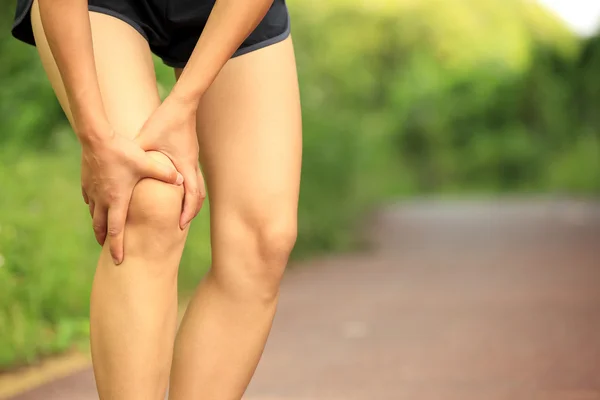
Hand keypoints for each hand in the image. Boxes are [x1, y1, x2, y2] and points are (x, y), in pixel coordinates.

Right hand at [80, 124, 183, 263]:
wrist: (95, 137)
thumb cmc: (123, 151)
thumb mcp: (147, 163)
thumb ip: (165, 173)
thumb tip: (182, 181)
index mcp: (117, 200)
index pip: (117, 231)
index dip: (117, 247)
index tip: (117, 260)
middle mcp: (102, 199)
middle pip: (101, 227)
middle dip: (105, 240)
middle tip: (107, 250)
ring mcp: (92, 191)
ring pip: (93, 214)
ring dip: (98, 224)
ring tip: (102, 231)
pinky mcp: (86, 182)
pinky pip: (90, 199)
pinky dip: (93, 205)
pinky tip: (97, 204)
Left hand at [136, 94, 205, 228]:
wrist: (182, 104)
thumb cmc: (165, 121)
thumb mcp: (146, 140)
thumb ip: (136, 157)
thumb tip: (119, 170)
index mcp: (184, 165)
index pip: (191, 195)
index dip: (187, 212)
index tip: (180, 225)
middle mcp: (191, 165)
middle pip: (199, 196)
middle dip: (190, 212)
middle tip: (180, 225)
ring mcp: (192, 160)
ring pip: (198, 188)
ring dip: (190, 201)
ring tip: (181, 213)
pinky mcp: (190, 155)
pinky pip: (193, 178)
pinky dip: (188, 190)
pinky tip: (177, 192)